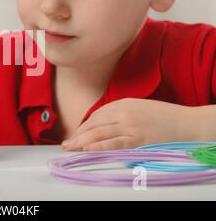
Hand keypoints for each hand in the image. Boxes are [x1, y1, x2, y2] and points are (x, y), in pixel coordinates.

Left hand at [62, 98, 191, 151]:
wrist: (187, 123)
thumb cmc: (163, 117)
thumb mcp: (138, 108)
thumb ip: (119, 115)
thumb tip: (100, 126)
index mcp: (122, 103)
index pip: (95, 116)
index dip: (82, 127)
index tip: (74, 135)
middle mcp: (123, 113)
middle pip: (93, 125)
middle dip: (77, 135)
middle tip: (65, 144)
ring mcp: (130, 126)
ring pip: (99, 133)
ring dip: (81, 141)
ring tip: (70, 148)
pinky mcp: (138, 139)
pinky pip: (114, 143)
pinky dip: (99, 146)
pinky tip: (87, 149)